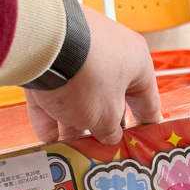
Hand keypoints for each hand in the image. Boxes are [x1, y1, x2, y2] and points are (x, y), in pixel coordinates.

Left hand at [24, 6, 161, 145]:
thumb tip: (108, 135)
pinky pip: (55, 87)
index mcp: (137, 62)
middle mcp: (110, 52)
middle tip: (100, 147)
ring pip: (80, 94)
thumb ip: (110, 131)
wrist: (41, 42)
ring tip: (69, 145)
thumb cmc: (86, 74)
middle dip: (102, 126)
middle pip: (110, 98)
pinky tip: (47, 134)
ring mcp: (79, 49)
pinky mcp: (50, 52)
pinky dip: (51, 110)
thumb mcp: (106, 116)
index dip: (145, 126)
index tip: (141, 141)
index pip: (147, 100)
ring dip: (74, 123)